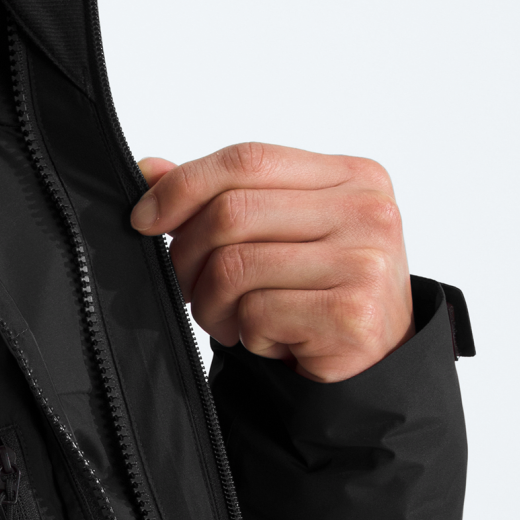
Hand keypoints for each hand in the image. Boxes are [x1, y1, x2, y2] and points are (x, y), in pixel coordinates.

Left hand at [129, 142, 412, 382]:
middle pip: (232, 212)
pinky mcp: (351, 313)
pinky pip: (256, 313)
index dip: (183, 185)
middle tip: (189, 286)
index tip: (144, 217)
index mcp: (351, 174)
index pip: (247, 159)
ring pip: (235, 267)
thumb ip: (222, 195)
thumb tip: (149, 170)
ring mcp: (365, 262)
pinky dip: (245, 332)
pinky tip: (268, 339)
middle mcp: (367, 210)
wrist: (375, 360)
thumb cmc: (317, 289)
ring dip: (211, 303)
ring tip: (230, 318)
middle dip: (188, 255)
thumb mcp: (277, 231)